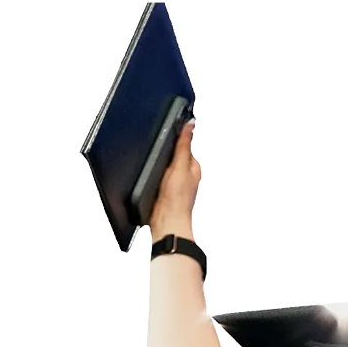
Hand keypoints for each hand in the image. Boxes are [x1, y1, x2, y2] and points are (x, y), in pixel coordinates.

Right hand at [149, 120, 201, 235]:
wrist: (166, 222)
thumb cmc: (177, 199)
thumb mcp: (179, 166)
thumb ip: (183, 145)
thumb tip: (190, 124)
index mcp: (194, 166)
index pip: (185, 144)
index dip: (175, 138)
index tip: (167, 134)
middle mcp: (186, 174)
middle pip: (173, 153)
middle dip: (165, 153)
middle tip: (161, 160)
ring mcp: (175, 182)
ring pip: (164, 165)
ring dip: (158, 164)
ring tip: (158, 172)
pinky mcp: (164, 189)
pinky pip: (157, 175)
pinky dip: (154, 175)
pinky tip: (153, 179)